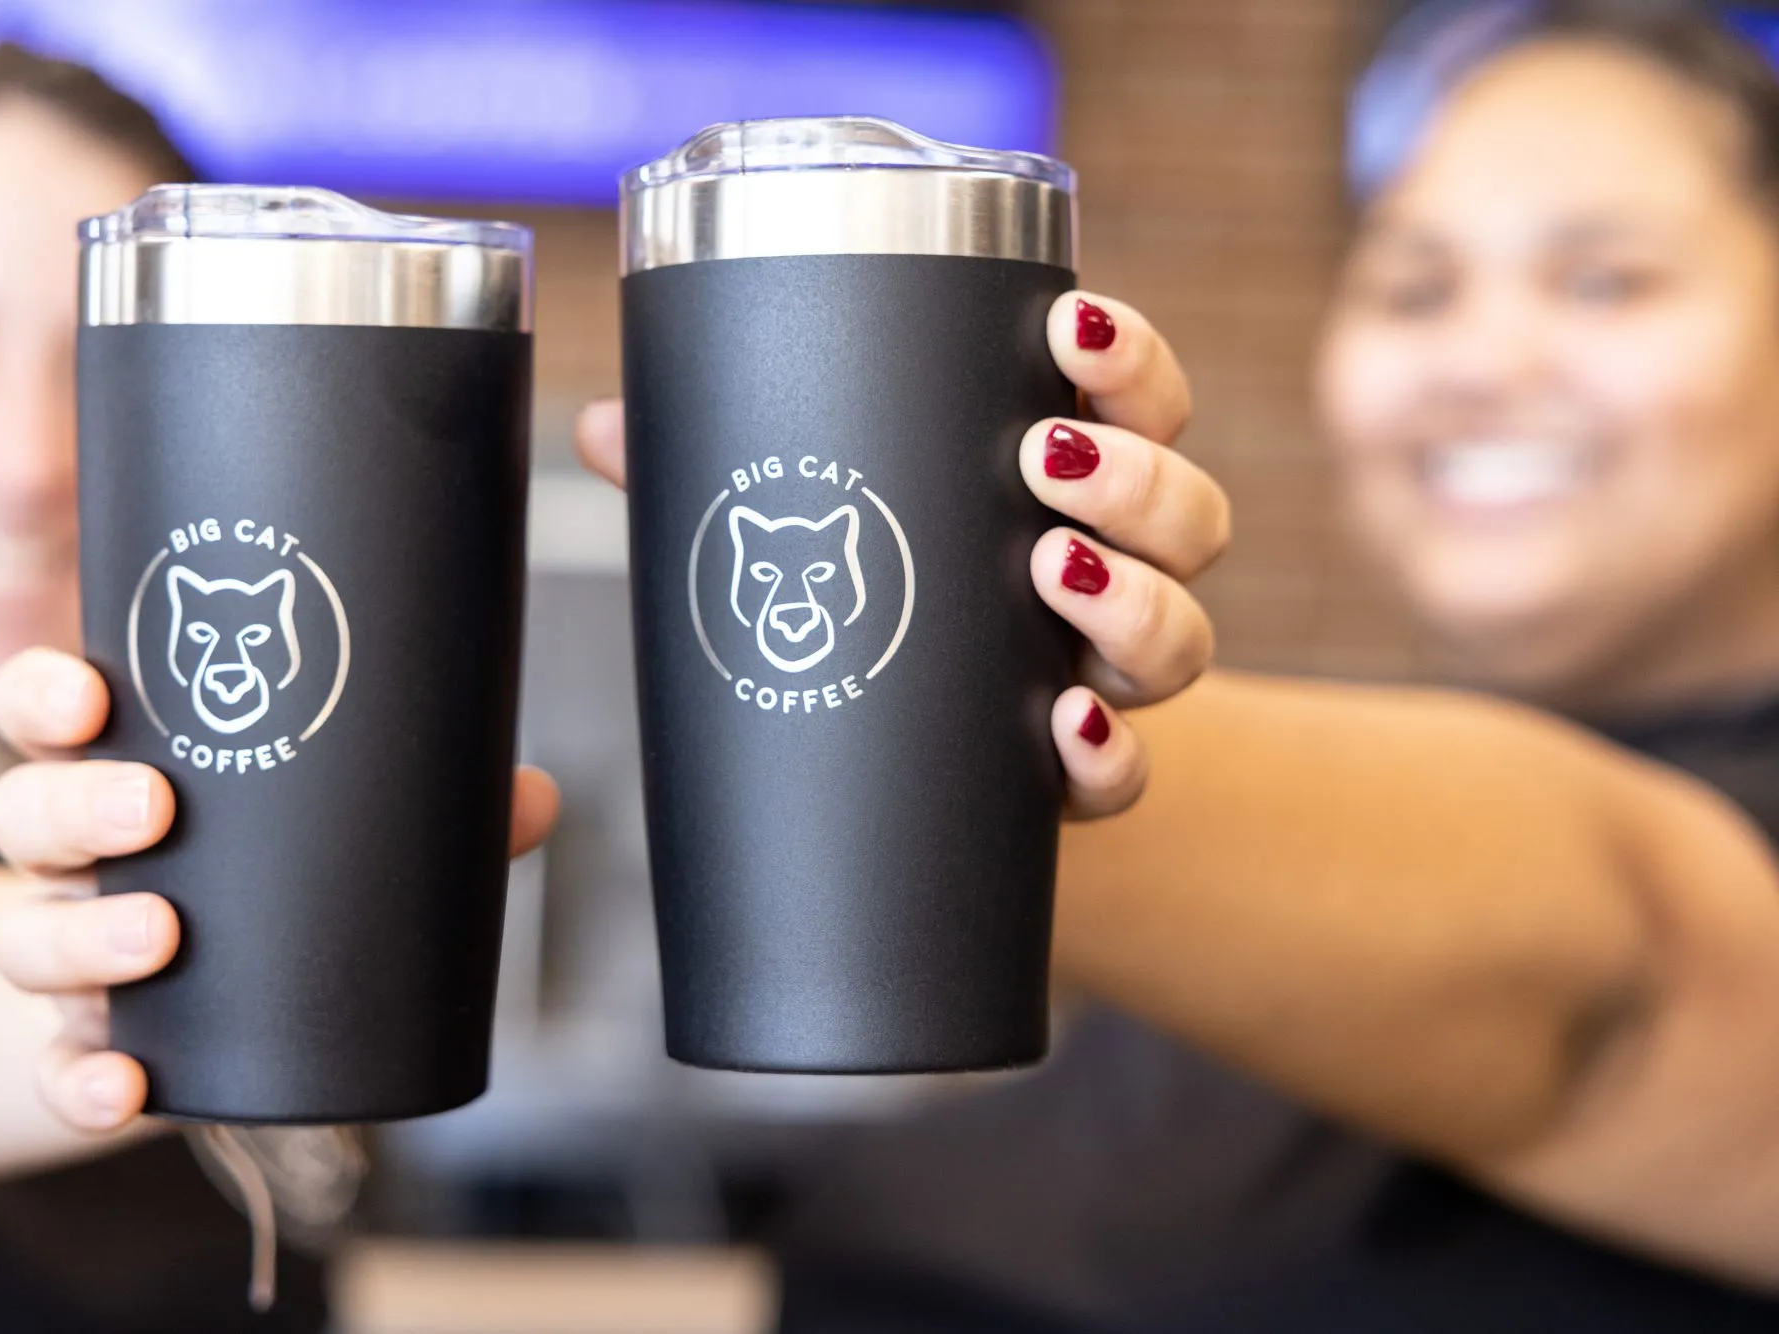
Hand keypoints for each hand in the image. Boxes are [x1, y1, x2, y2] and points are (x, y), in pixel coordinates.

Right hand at [0, 647, 560, 1132]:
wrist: (185, 1022)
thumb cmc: (259, 893)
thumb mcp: (327, 841)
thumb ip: (429, 816)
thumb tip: (532, 794)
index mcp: (120, 775)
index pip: (46, 715)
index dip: (48, 696)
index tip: (90, 695)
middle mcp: (75, 863)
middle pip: (23, 815)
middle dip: (78, 806)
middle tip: (153, 808)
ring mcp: (67, 958)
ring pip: (26, 939)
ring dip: (84, 938)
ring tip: (158, 936)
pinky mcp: (80, 1051)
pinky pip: (56, 1071)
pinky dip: (81, 1083)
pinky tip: (125, 1086)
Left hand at [574, 289, 1224, 818]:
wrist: (906, 775)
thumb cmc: (867, 608)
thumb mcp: (807, 531)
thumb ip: (728, 472)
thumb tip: (606, 426)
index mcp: (1061, 483)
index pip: (1136, 401)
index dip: (1126, 358)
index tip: (1067, 325)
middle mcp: (1109, 570)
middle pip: (1188, 511)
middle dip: (1135, 475)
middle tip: (1042, 458)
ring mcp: (1104, 676)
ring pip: (1184, 634)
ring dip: (1136, 598)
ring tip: (1050, 570)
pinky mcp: (1081, 778)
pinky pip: (1128, 771)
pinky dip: (1107, 752)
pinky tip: (1063, 725)